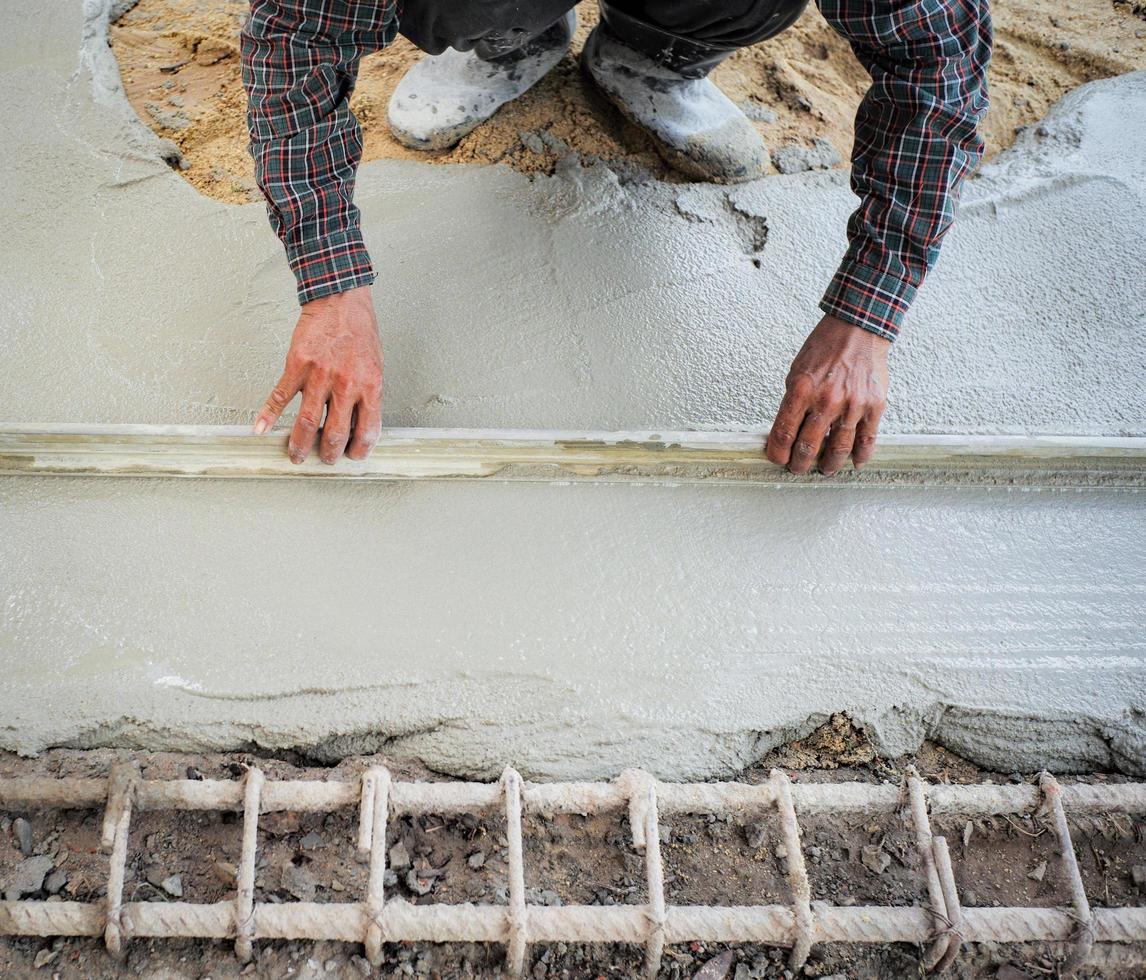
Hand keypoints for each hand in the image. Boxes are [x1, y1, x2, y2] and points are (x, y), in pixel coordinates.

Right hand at [254, 286, 383, 463]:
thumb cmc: (360, 332)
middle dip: (329, 453)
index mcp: (370, 386)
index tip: (353, 456)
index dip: (360, 449)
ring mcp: (320, 375)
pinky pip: (281, 395)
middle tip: (324, 460)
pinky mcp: (297, 364)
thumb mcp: (376, 366)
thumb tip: (360, 424)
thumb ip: (368, 395)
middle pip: (336, 432)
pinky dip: (268, 414)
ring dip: (300, 444)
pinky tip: (260, 429)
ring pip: (308, 421)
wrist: (340, 299)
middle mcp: (346, 383)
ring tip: (296, 456)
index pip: (368, 430)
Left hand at [765, 314, 889, 475]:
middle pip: (808, 446)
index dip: (778, 453)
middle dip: (799, 463)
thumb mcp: (797, 371)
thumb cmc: (825, 348)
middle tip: (797, 468)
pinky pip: (867, 439)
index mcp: (801, 390)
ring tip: (823, 469)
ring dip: (828, 464)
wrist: (858, 330)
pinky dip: (860, 456)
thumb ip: (793, 402)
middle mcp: (826, 400)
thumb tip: (787, 431)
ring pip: (838, 448)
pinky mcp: (874, 406)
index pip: (784, 434)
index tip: (777, 459)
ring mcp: (853, 405)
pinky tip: (854, 463)